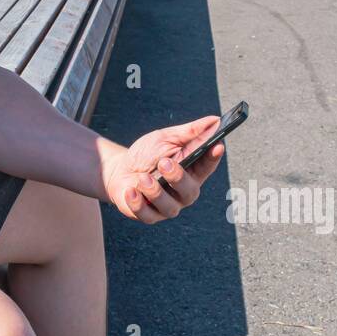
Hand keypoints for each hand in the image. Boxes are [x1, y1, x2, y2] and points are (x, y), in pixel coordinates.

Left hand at [101, 116, 225, 222]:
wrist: (119, 170)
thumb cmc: (148, 155)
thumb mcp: (166, 139)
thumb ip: (189, 132)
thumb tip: (215, 120)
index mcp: (192, 172)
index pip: (207, 166)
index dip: (213, 157)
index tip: (217, 146)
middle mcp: (183, 193)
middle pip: (190, 191)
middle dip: (178, 177)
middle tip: (164, 162)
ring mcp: (167, 206)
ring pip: (169, 206)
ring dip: (155, 191)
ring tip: (143, 177)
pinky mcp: (148, 215)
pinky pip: (147, 215)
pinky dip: (137, 204)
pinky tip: (131, 191)